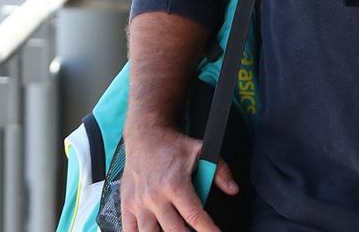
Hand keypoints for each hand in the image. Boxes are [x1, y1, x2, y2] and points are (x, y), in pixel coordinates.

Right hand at [120, 123, 236, 231]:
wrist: (145, 137)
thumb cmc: (172, 146)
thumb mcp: (202, 151)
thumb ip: (220, 171)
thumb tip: (232, 189)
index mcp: (175, 184)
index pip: (194, 215)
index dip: (208, 229)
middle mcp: (155, 196)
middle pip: (174, 230)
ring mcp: (138, 202)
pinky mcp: (126, 205)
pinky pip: (129, 230)